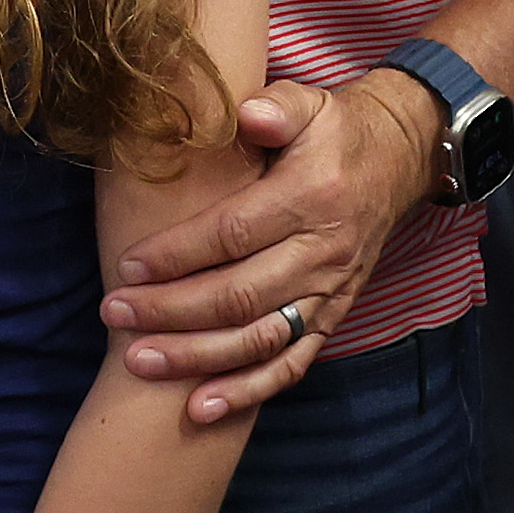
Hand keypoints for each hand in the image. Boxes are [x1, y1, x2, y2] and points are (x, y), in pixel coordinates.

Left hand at [103, 70, 434, 410]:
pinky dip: (248, 391)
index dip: (179, 253)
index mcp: (312, 197)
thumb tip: (247, 114)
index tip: (127, 265)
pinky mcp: (332, 317)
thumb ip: (277, 107)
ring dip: (198, 358)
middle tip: (114, 314)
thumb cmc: (337, 131)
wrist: (399, 162)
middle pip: (240, 295)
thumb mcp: (311, 103)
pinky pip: (291, 364)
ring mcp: (330, 291)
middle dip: (172, 311)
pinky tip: (200, 409)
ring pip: (260, 338)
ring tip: (140, 362)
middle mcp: (324, 252)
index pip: (234, 234)